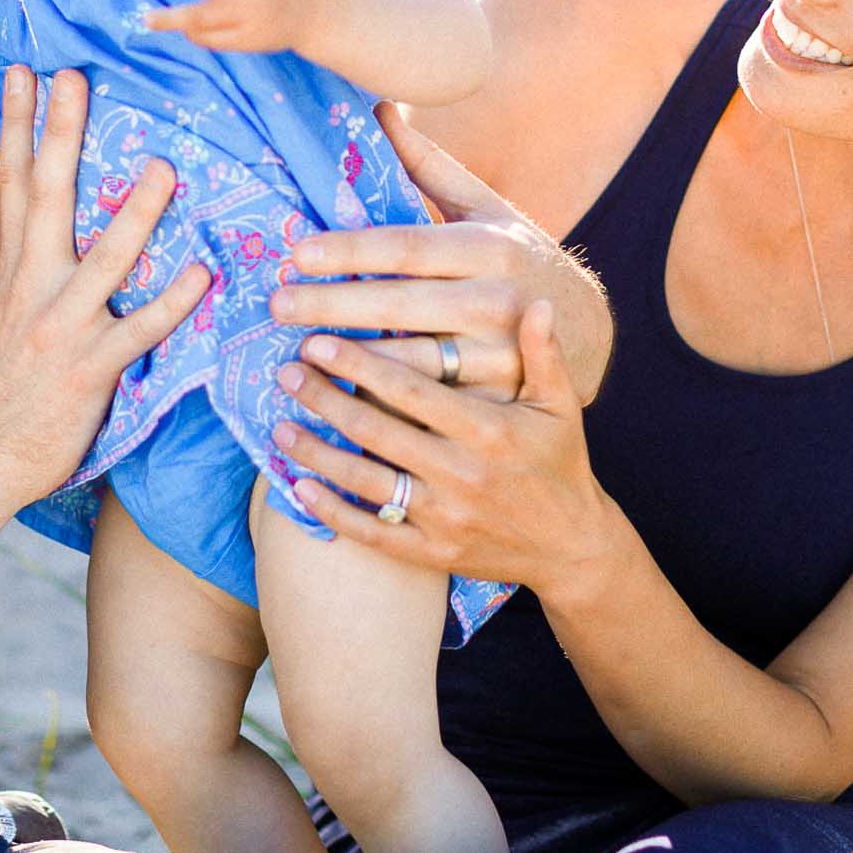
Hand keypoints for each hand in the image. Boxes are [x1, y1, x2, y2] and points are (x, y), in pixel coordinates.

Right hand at [0, 67, 211, 506]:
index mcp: (8, 270)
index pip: (14, 183)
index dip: (20, 125)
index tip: (25, 70)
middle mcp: (31, 289)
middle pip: (48, 200)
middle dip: (62, 136)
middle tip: (77, 77)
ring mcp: (60, 328)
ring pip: (103, 259)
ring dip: (136, 213)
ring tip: (164, 166)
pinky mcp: (89, 370)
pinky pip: (137, 332)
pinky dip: (170, 303)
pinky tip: (202, 274)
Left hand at [267, 103, 612, 401]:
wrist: (584, 332)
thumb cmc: (518, 260)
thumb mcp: (487, 209)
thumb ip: (429, 165)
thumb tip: (379, 108)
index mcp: (488, 246)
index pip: (405, 246)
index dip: (349, 249)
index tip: (297, 253)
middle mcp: (495, 299)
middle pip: (399, 304)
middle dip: (332, 305)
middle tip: (276, 304)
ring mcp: (498, 356)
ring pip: (412, 363)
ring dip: (351, 361)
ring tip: (296, 355)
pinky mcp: (495, 402)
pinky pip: (430, 405)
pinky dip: (383, 405)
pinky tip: (339, 398)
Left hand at [270, 300, 620, 593]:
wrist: (573, 548)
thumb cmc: (560, 463)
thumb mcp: (561, 406)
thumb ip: (544, 353)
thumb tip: (537, 299)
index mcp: (490, 430)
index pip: (412, 390)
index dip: (361, 363)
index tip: (319, 340)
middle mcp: (463, 474)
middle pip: (377, 431)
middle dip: (326, 399)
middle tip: (286, 371)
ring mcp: (445, 518)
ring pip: (366, 481)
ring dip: (317, 453)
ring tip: (279, 424)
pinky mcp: (433, 553)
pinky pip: (372, 532)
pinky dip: (332, 512)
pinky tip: (298, 487)